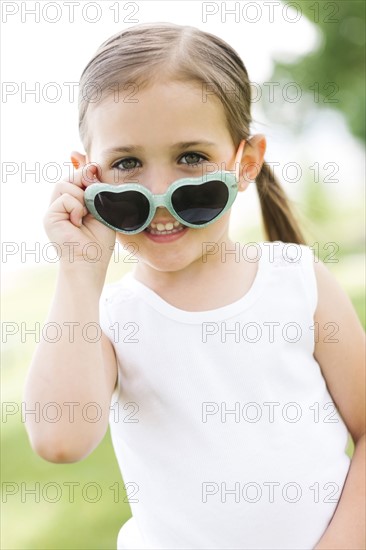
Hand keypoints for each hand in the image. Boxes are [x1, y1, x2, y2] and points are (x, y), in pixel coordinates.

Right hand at [44, 153, 115, 268]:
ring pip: (65, 184)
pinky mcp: (49, 216)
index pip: (76, 177)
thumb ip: (98, 188)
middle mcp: (62, 205)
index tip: (94, 167)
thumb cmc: (99, 241)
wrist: (91, 261)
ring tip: (86, 214)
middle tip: (94, 195)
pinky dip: (76, 207)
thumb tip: (91, 164)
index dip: (84, 168)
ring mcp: (54, 210)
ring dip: (82, 197)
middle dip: (84, 179)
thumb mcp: (104, 209)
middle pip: (70, 177)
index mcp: (74, 203)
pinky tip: (78, 222)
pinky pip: (64, 197)